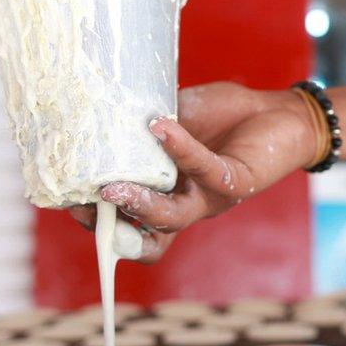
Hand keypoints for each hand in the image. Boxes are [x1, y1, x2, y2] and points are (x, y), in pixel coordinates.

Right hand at [71, 82, 317, 260]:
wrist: (278, 113)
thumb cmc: (222, 118)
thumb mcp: (173, 118)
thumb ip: (140, 125)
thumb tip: (96, 108)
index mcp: (166, 196)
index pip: (128, 229)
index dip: (97, 226)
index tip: (67, 201)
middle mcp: (186, 206)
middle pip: (144, 236)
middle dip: (109, 226)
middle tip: (83, 203)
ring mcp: (210, 199)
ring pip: (170, 217)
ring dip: (139, 204)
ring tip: (112, 185)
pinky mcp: (236, 182)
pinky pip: (203, 170)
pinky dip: (180, 149)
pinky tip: (160, 126)